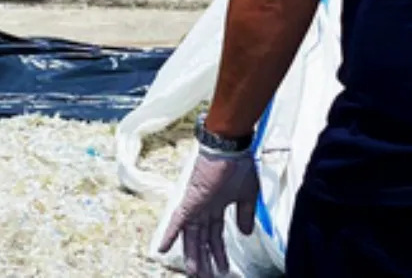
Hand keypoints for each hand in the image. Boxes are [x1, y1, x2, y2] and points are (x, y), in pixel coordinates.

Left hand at [158, 148, 258, 276]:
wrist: (231, 147)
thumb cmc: (240, 164)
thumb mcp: (248, 195)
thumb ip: (245, 215)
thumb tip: (245, 233)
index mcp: (218, 205)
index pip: (216, 234)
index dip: (219, 252)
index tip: (223, 268)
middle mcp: (205, 207)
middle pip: (202, 239)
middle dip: (206, 259)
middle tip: (207, 276)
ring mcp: (197, 205)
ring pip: (192, 236)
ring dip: (193, 255)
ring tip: (195, 273)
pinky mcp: (190, 201)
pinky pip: (177, 220)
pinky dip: (170, 235)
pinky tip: (163, 248)